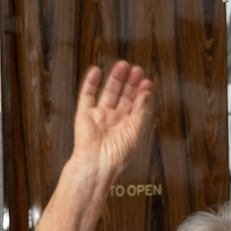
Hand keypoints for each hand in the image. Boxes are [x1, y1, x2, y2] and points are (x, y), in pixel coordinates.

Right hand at [72, 61, 152, 178]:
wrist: (96, 165)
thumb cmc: (116, 157)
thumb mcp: (134, 133)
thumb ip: (140, 112)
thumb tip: (146, 94)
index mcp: (127, 126)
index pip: (136, 105)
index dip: (141, 93)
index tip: (147, 82)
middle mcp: (114, 120)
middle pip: (123, 96)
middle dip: (130, 83)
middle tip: (137, 70)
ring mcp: (99, 116)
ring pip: (108, 92)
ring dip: (115, 79)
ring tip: (123, 65)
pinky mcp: (84, 114)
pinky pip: (87, 95)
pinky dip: (90, 82)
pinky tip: (97, 71)